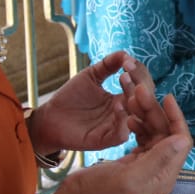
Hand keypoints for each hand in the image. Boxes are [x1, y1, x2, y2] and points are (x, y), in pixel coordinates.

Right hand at [16, 94, 191, 193]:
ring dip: (146, 114)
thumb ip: (157, 159)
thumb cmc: (98, 192)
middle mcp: (159, 171)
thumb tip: (182, 140)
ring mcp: (147, 166)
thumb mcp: (128, 176)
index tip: (165, 97)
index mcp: (163, 176)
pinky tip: (129, 118)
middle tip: (140, 91)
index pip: (181, 141)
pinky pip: (143, 137)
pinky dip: (138, 124)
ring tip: (132, 99)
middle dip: (156, 111)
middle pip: (166, 133)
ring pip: (154, 132)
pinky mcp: (134, 161)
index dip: (176, 118)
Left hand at [29, 51, 144, 154]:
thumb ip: (108, 64)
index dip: (138, 72)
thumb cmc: (71, 97)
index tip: (127, 62)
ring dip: (134, 99)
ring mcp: (116, 126)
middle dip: (140, 83)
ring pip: (136, 116)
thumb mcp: (91, 75)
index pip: (141, 84)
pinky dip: (123, 120)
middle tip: (127, 73)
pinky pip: (122, 134)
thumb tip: (126, 53)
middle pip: (144, 99)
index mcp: (123, 97)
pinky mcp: (105, 140)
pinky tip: (118, 106)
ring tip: (126, 84)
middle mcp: (124, 113)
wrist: (50, 117)